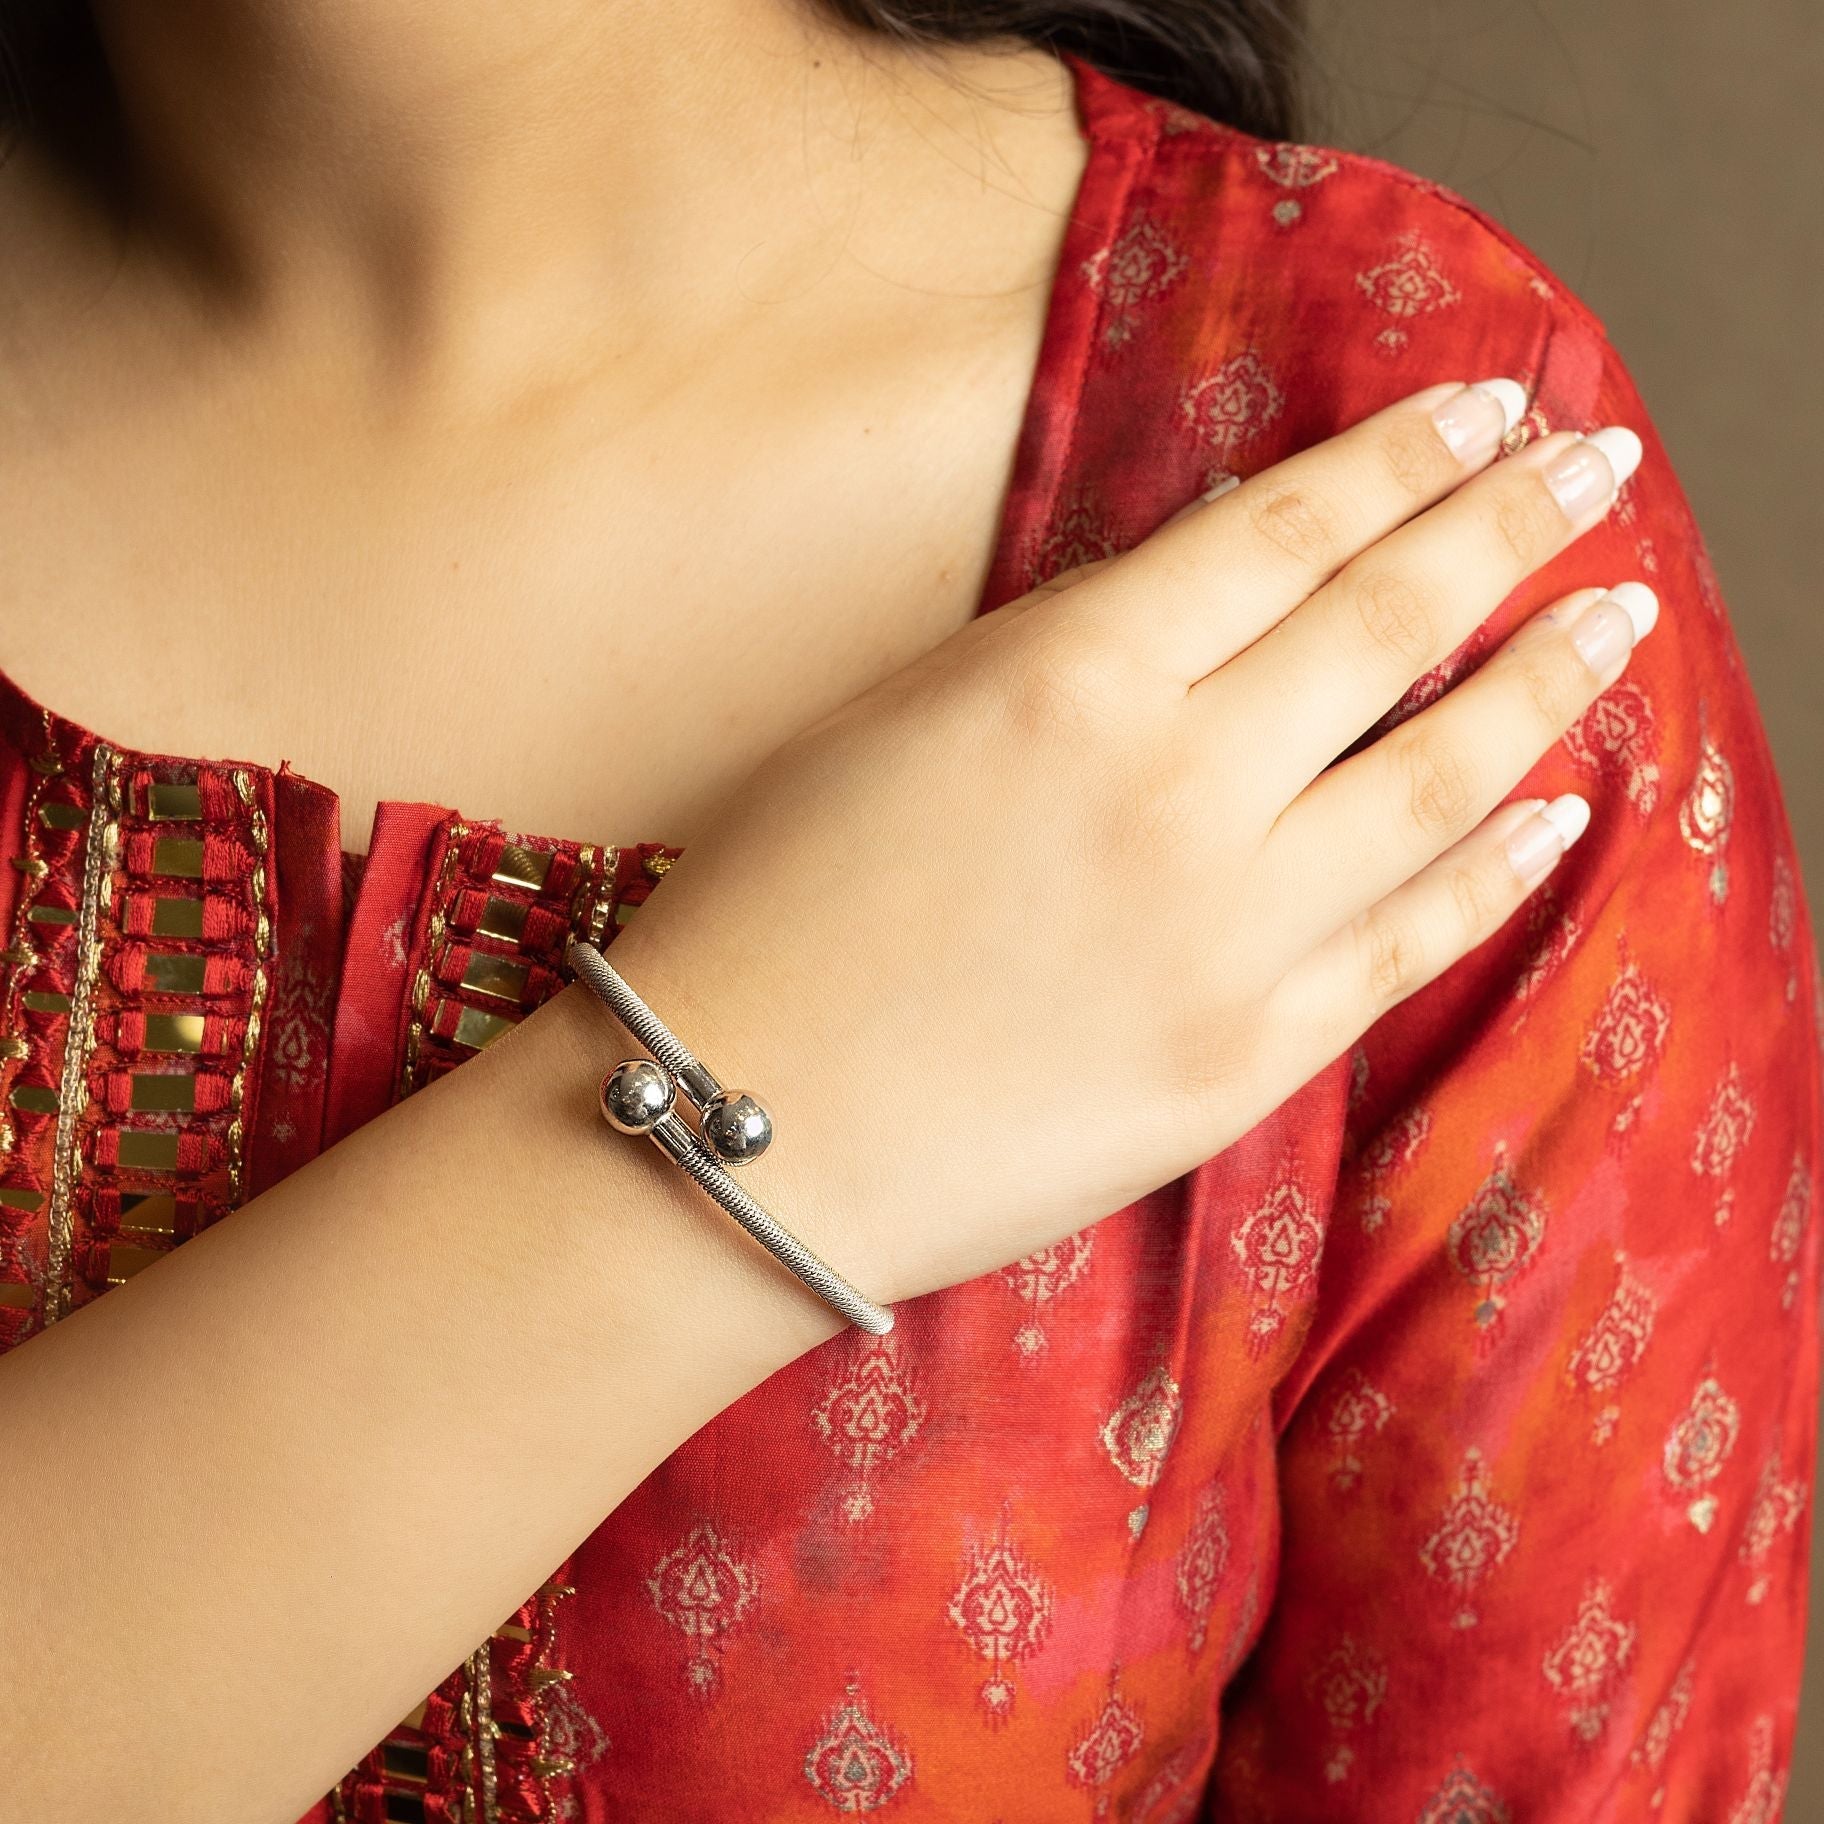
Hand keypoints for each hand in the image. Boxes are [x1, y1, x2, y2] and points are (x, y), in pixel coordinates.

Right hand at [597, 380, 1651, 1309]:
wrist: (743, 1123)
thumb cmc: (778, 907)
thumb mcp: (900, 717)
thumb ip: (1070, 640)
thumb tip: (1220, 570)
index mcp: (1069, 678)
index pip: (1285, 532)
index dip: (1402, 458)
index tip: (1483, 407)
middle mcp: (1175, 788)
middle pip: (1390, 625)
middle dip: (1508, 525)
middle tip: (1593, 465)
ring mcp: (1228, 932)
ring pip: (1439, 779)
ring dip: (1547, 684)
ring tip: (1617, 618)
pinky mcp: (1245, 1059)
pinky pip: (1408, 944)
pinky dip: (1496, 870)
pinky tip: (1559, 813)